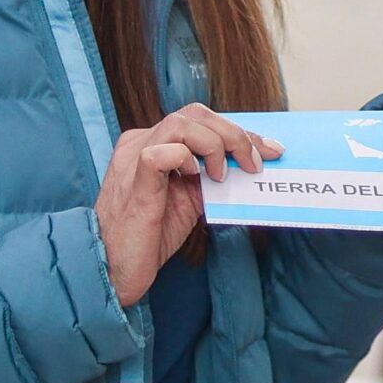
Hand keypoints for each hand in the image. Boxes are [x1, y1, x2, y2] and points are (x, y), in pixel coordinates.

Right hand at [96, 103, 282, 305]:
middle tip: (255, 162)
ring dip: (215, 144)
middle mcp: (140, 143)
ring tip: (223, 174)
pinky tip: (197, 177)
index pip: (199, 121)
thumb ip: (209, 179)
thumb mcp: (188, 201)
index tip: (268, 148)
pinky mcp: (135, 182)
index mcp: (152, 144)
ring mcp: (134, 159)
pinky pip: (160, 152)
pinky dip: (186, 158)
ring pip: (180, 123)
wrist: (114, 268)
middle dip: (234, 133)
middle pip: (194, 114)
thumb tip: (246, 167)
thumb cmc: (148, 237)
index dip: (237, 131)